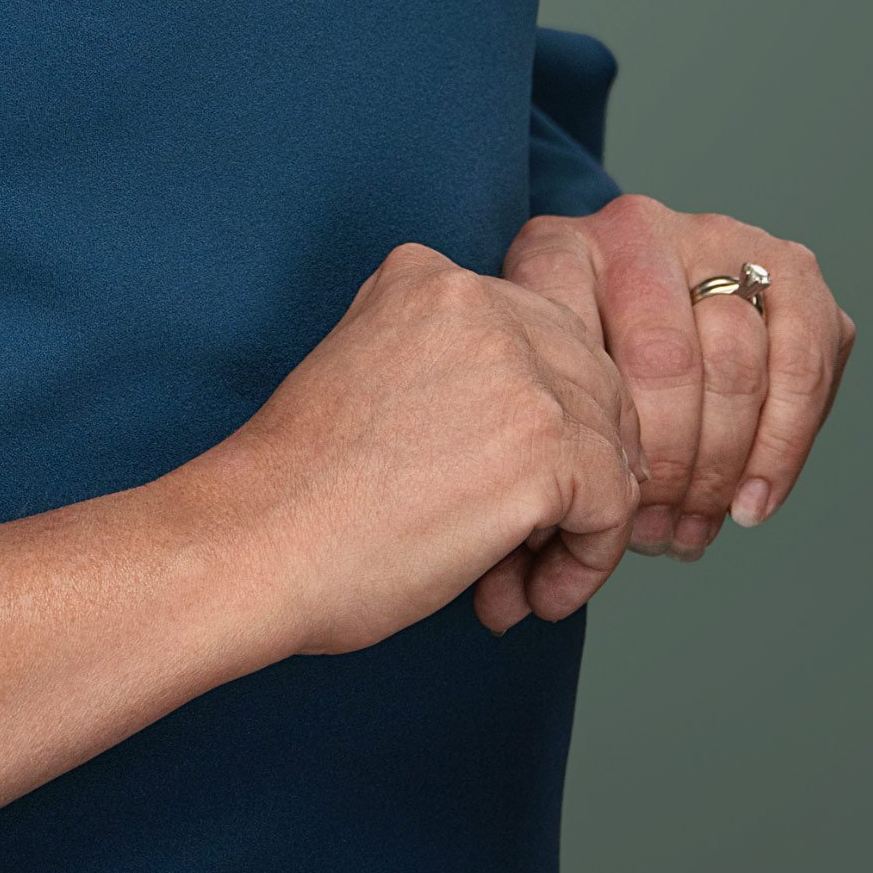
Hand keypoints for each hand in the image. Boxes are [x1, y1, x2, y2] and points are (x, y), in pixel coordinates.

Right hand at [211, 242, 645, 653]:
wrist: (257, 538)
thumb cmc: (302, 487)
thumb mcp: (376, 372)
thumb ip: (455, 370)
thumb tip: (565, 432)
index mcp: (428, 275)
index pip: (542, 337)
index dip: (536, 421)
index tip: (491, 484)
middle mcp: (481, 302)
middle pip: (592, 384)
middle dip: (572, 473)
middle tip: (520, 546)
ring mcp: (519, 370)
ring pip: (610, 447)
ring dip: (576, 527)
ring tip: (515, 582)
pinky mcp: (546, 446)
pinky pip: (614, 506)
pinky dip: (585, 564)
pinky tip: (527, 598)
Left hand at [500, 195, 855, 567]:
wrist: (610, 309)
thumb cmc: (552, 382)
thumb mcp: (519, 404)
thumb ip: (517, 477)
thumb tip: (509, 603)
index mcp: (553, 247)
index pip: (577, 350)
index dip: (589, 450)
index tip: (582, 513)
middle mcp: (633, 227)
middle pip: (666, 360)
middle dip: (664, 467)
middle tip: (649, 536)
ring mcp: (716, 237)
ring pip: (737, 362)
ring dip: (721, 467)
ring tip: (691, 532)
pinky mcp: (791, 270)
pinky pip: (803, 361)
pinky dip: (782, 445)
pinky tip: (750, 504)